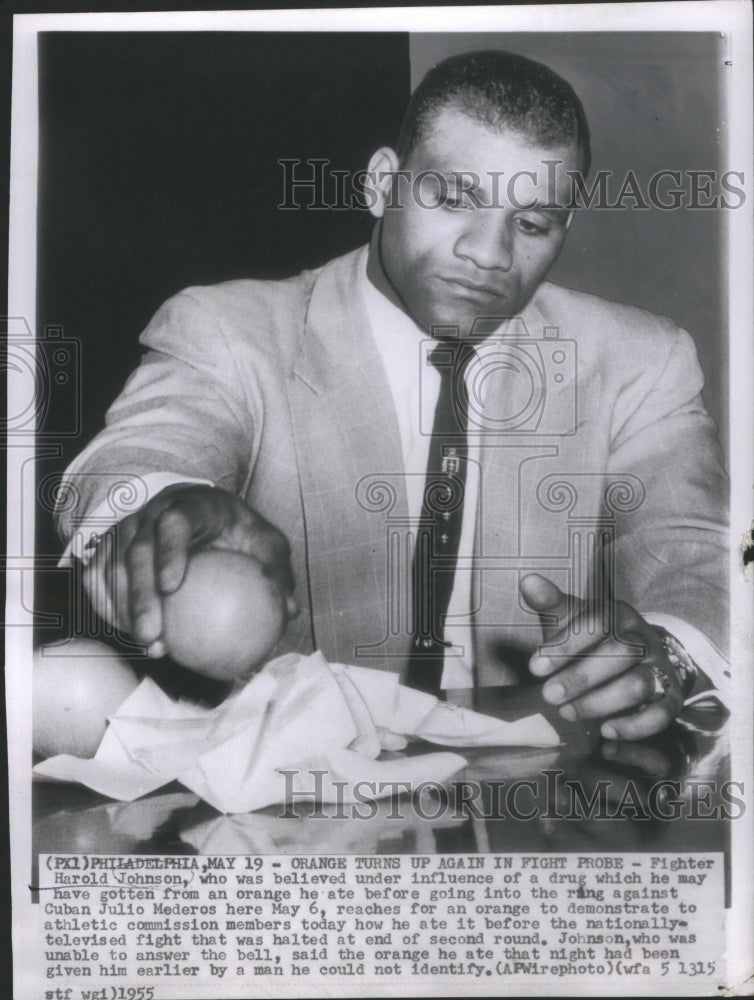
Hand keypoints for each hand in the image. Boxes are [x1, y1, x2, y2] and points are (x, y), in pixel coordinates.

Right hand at [83, 484, 296, 655]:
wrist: (199, 511)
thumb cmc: (236, 531)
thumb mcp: (264, 542)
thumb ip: (275, 571)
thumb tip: (290, 610)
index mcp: (188, 505)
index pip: (173, 523)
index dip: (168, 552)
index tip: (172, 586)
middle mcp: (150, 514)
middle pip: (136, 551)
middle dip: (139, 596)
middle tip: (154, 636)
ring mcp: (126, 529)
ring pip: (112, 568)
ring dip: (123, 610)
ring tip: (146, 647)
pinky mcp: (111, 548)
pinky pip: (99, 578)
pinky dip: (108, 607)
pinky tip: (127, 637)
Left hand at [520, 573, 684, 740]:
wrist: (634, 658)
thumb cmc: (592, 638)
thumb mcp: (572, 618)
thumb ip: (550, 602)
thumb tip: (528, 580)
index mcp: (619, 615)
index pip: (597, 623)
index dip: (565, 645)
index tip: (534, 667)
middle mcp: (644, 639)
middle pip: (620, 654)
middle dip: (581, 677)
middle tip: (548, 695)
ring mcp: (661, 669)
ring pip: (638, 684)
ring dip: (601, 702)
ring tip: (568, 713)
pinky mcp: (670, 698)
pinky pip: (662, 714)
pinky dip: (635, 726)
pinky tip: (606, 732)